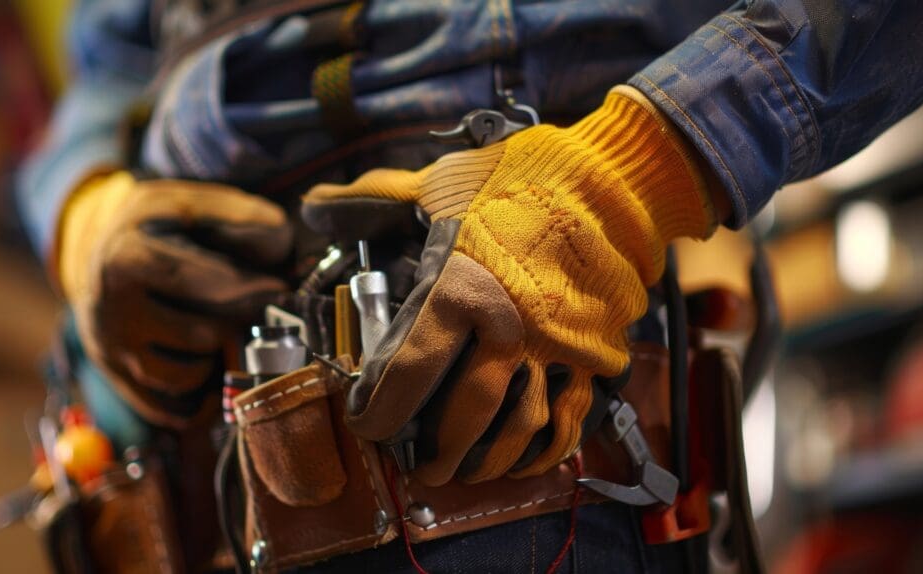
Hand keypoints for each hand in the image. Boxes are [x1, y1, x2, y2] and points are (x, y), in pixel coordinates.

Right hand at [59, 172, 291, 426]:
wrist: (96, 248)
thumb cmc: (159, 225)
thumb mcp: (191, 203)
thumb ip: (239, 218)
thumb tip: (283, 248)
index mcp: (127, 258)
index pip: (204, 283)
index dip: (250, 287)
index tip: (278, 287)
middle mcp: (108, 310)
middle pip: (203, 334)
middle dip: (239, 320)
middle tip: (260, 305)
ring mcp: (110, 350)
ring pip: (190, 374)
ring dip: (216, 353)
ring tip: (220, 323)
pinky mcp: (117, 381)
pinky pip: (173, 408)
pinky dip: (199, 391)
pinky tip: (209, 359)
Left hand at [303, 86, 715, 484]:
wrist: (609, 183)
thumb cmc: (517, 181)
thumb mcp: (438, 183)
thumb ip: (372, 201)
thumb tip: (313, 208)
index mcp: (459, 290)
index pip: (407, 373)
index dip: (380, 412)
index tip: (366, 426)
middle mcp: (507, 330)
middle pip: (465, 414)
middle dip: (436, 452)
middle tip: (418, 466)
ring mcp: (556, 348)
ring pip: (517, 429)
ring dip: (487, 462)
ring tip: (464, 473)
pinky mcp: (595, 357)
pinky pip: (568, 423)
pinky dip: (543, 453)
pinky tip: (522, 463)